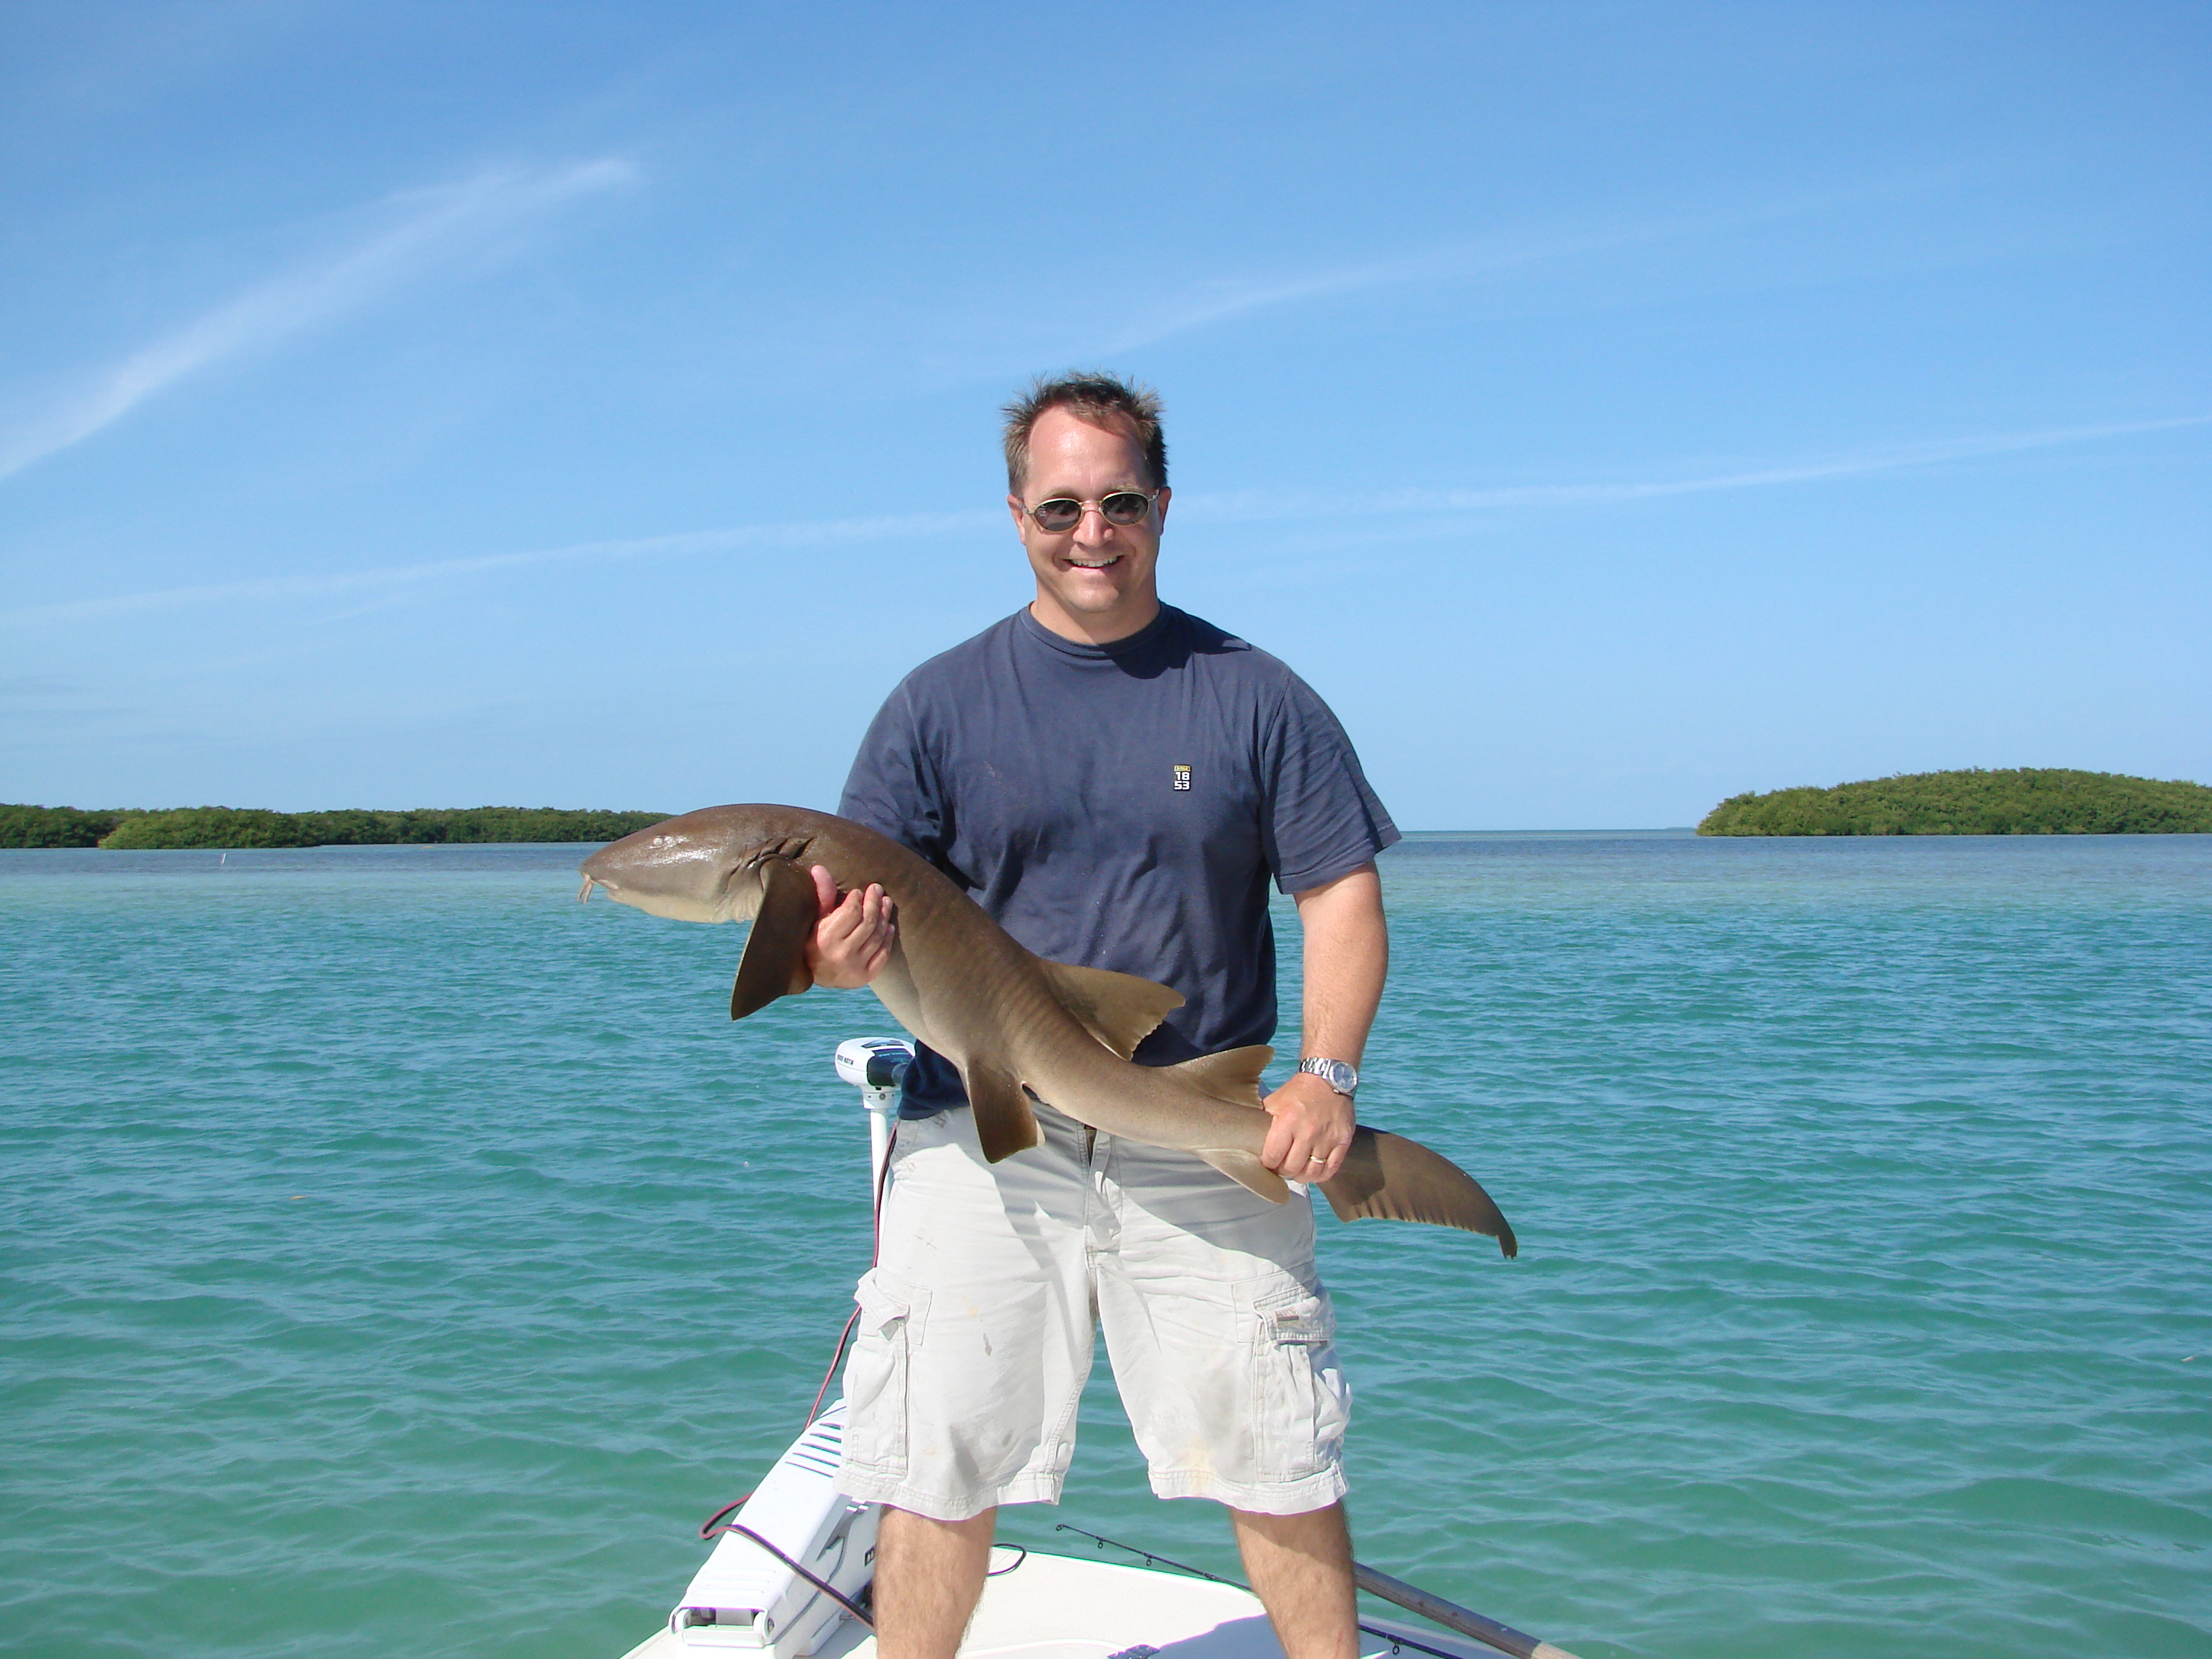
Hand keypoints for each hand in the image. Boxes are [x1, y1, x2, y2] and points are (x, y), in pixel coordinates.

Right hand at [803, 865, 895, 988]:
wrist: (813, 976)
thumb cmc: (812, 941)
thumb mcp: (814, 918)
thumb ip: (821, 895)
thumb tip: (820, 868)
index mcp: (827, 938)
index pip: (851, 912)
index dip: (857, 898)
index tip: (858, 891)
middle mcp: (842, 954)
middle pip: (868, 922)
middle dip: (874, 902)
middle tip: (877, 889)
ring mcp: (856, 967)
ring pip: (877, 936)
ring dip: (884, 917)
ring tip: (886, 902)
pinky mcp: (866, 976)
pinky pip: (883, 954)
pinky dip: (888, 939)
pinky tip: (889, 926)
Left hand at [1259, 1070, 1354, 1182]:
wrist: (1328, 1079)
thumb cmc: (1298, 1092)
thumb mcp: (1274, 1101)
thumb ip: (1263, 1121)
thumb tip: (1248, 1139)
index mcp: (1288, 1121)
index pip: (1272, 1156)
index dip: (1268, 1163)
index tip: (1268, 1162)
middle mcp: (1308, 1132)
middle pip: (1291, 1168)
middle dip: (1283, 1171)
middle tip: (1281, 1166)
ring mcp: (1327, 1138)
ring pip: (1311, 1173)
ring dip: (1300, 1176)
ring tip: (1296, 1170)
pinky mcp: (1343, 1141)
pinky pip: (1330, 1169)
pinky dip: (1320, 1175)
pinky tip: (1313, 1171)